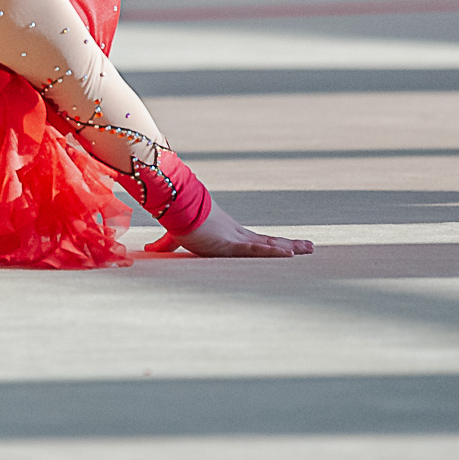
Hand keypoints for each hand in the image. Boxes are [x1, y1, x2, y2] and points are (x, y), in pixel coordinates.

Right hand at [142, 198, 312, 257]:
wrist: (173, 205)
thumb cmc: (175, 217)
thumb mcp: (173, 237)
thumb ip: (165, 245)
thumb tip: (148, 250)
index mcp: (227, 233)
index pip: (255, 241)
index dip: (272, 244)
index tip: (287, 246)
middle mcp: (236, 234)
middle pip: (269, 241)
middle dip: (289, 244)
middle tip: (309, 247)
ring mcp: (236, 238)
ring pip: (269, 244)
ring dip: (290, 247)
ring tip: (310, 249)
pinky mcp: (231, 243)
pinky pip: (257, 250)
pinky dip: (273, 252)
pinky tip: (290, 254)